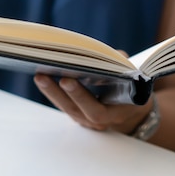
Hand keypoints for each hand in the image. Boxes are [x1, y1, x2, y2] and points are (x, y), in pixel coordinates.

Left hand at [33, 74, 152, 134]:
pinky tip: (43, 78)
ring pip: (65, 107)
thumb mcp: (135, 79)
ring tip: (39, 75)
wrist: (131, 112)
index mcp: (116, 114)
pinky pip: (63, 104)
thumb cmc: (133, 89)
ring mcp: (85, 120)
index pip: (95, 110)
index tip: (66, 80)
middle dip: (57, 92)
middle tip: (43, 76)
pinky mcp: (77, 114)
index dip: (80, 96)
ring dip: (50, 91)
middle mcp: (98, 121)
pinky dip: (52, 92)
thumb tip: (108, 54)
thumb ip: (121, 67)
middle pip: (73, 109)